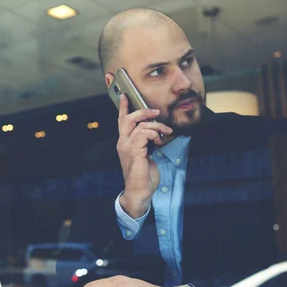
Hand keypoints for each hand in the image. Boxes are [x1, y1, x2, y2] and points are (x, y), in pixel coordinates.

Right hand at [116, 95, 172, 217]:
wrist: (140, 191)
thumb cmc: (143, 175)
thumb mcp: (145, 155)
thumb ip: (145, 143)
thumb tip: (154, 134)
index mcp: (124, 143)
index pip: (121, 121)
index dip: (122, 108)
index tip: (124, 96)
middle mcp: (123, 143)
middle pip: (128, 119)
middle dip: (143, 111)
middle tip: (155, 112)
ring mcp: (127, 148)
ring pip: (140, 125)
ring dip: (156, 126)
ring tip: (165, 132)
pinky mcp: (135, 152)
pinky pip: (144, 134)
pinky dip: (154, 134)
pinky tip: (159, 141)